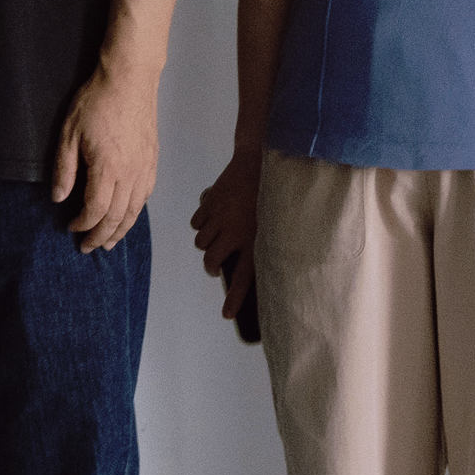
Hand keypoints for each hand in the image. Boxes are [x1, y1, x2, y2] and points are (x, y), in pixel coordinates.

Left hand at [49, 62, 160, 252]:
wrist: (129, 79)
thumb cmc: (97, 102)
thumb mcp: (69, 134)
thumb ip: (64, 169)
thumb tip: (59, 198)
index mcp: (108, 169)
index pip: (96, 210)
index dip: (83, 224)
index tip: (71, 228)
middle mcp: (130, 174)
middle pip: (117, 217)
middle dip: (101, 236)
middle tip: (88, 247)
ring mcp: (145, 167)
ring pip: (135, 210)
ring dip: (121, 230)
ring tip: (109, 242)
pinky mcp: (152, 160)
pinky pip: (146, 195)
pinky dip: (136, 211)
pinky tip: (128, 215)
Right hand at [188, 152, 260, 325]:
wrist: (259, 159)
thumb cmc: (274, 192)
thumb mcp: (278, 220)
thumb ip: (269, 241)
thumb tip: (269, 263)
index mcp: (255, 238)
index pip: (244, 277)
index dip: (235, 299)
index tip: (226, 315)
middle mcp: (234, 231)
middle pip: (211, 262)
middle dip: (212, 267)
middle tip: (217, 265)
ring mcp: (219, 217)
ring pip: (201, 243)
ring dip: (207, 244)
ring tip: (217, 238)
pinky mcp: (209, 203)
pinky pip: (196, 223)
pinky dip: (201, 224)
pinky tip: (211, 219)